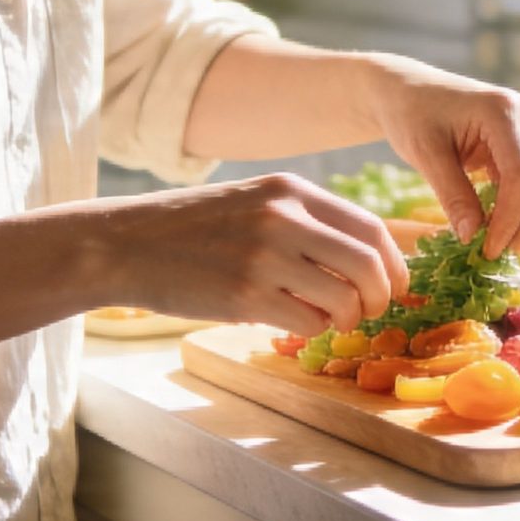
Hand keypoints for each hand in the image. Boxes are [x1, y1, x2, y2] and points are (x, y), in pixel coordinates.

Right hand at [90, 175, 408, 335]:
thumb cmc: (193, 228)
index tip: (394, 285)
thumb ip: (304, 220)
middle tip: (368, 312)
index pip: (371, 228)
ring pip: (344, 299)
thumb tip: (365, 258)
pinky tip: (292, 322)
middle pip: (368, 265)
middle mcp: (284, 217)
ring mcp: (265, 257)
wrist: (126, 243)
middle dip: (380, 296)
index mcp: (291, 190)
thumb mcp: (254, 201)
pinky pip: (307, 322)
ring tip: (327, 320)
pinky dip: (311, 330)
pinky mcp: (245, 296)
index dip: (393, 263)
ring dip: (346, 319)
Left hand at [358, 57, 519, 258]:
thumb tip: (473, 238)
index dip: (510, 218)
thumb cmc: (411, 114)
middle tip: (500, 256)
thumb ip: (452, 194)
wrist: (407, 90)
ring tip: (499, 247)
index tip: (487, 250)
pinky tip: (498, 228)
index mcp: (503, 110)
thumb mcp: (425, 154)